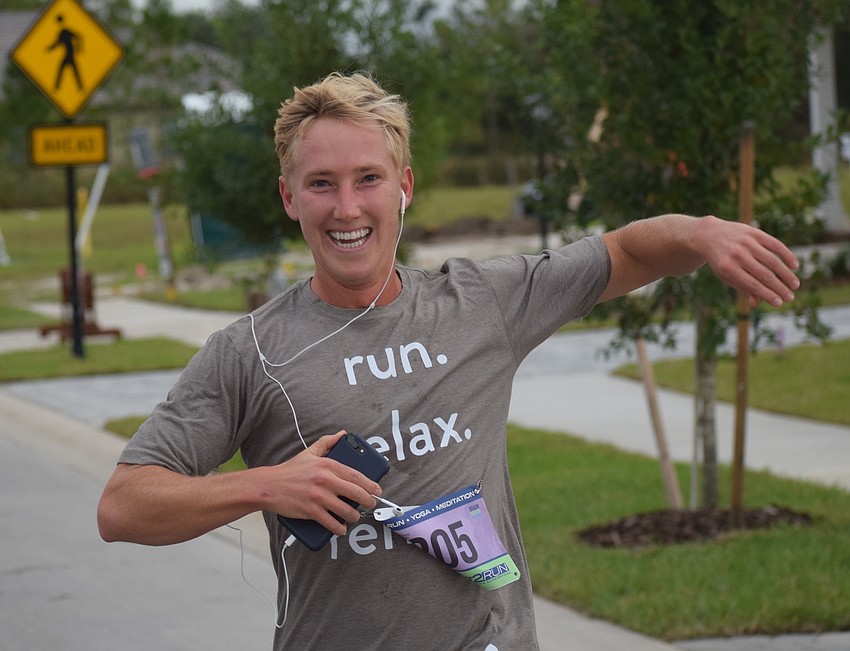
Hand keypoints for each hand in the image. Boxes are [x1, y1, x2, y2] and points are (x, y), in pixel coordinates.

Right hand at [260, 431, 380, 535]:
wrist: (268, 486)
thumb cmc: (289, 471)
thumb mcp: (309, 452)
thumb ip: (327, 442)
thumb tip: (342, 434)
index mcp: (327, 465)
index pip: (356, 475)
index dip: (370, 484)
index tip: (377, 490)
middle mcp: (325, 480)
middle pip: (356, 493)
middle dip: (368, 501)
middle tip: (371, 504)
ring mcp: (318, 497)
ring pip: (346, 510)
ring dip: (354, 516)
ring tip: (354, 516)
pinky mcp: (311, 511)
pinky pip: (331, 523)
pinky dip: (339, 528)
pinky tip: (341, 528)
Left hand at [697, 216, 799, 307]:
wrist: (709, 235)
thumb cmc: (721, 260)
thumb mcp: (725, 276)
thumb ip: (741, 287)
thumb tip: (756, 304)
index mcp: (728, 269)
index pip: (752, 285)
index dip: (767, 295)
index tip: (780, 303)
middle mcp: (737, 255)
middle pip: (764, 275)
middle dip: (779, 288)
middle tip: (791, 297)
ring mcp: (746, 243)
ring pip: (772, 261)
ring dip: (786, 275)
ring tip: (795, 285)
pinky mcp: (754, 233)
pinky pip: (775, 245)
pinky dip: (787, 255)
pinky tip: (794, 266)